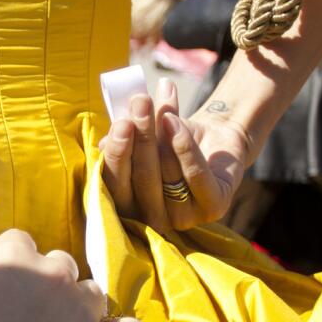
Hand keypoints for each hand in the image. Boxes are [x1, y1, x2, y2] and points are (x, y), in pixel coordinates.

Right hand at [99, 78, 244, 231]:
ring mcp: (184, 218)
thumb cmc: (170, 139)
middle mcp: (153, 218)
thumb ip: (124, 138)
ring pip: (168, 175)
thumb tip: (105, 143)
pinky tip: (176, 123)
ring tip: (165, 110)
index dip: (116, 154)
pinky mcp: (213, 208)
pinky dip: (184, 145)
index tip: (121, 123)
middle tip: (141, 102)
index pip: (114, 185)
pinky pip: (195, 174)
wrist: (216, 139)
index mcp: (129, 205)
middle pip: (142, 179)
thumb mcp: (143, 135)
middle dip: (141, 137)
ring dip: (165, 136)